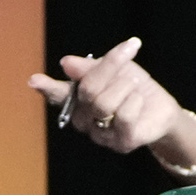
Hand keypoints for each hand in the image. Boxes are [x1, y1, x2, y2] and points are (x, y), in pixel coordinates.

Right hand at [28, 37, 195, 159]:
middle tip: (127, 51)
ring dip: (125, 85)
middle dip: (110, 67)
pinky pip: (124, 116)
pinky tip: (139, 101)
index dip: (47, 88)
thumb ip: (90, 68)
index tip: (34, 80)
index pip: (59, 94)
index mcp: (78, 101)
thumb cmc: (133, 87)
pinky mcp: (121, 143)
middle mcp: (84, 120)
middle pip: (88, 90)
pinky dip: (135, 101)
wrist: (161, 107)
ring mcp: (101, 135)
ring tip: (135, 84)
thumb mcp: (114, 69)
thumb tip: (66, 63)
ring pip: (105, 103)